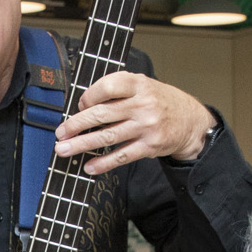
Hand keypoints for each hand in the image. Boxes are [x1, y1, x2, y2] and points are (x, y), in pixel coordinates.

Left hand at [53, 71, 213, 175]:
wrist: (190, 122)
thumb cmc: (160, 101)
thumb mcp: (143, 85)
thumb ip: (117, 89)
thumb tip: (85, 105)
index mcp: (139, 84)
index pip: (108, 86)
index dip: (89, 96)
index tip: (80, 105)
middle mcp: (143, 104)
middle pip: (102, 114)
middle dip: (76, 124)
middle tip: (60, 132)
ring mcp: (146, 126)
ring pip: (108, 136)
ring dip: (82, 144)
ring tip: (64, 149)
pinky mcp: (149, 146)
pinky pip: (121, 156)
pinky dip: (103, 163)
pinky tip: (89, 166)